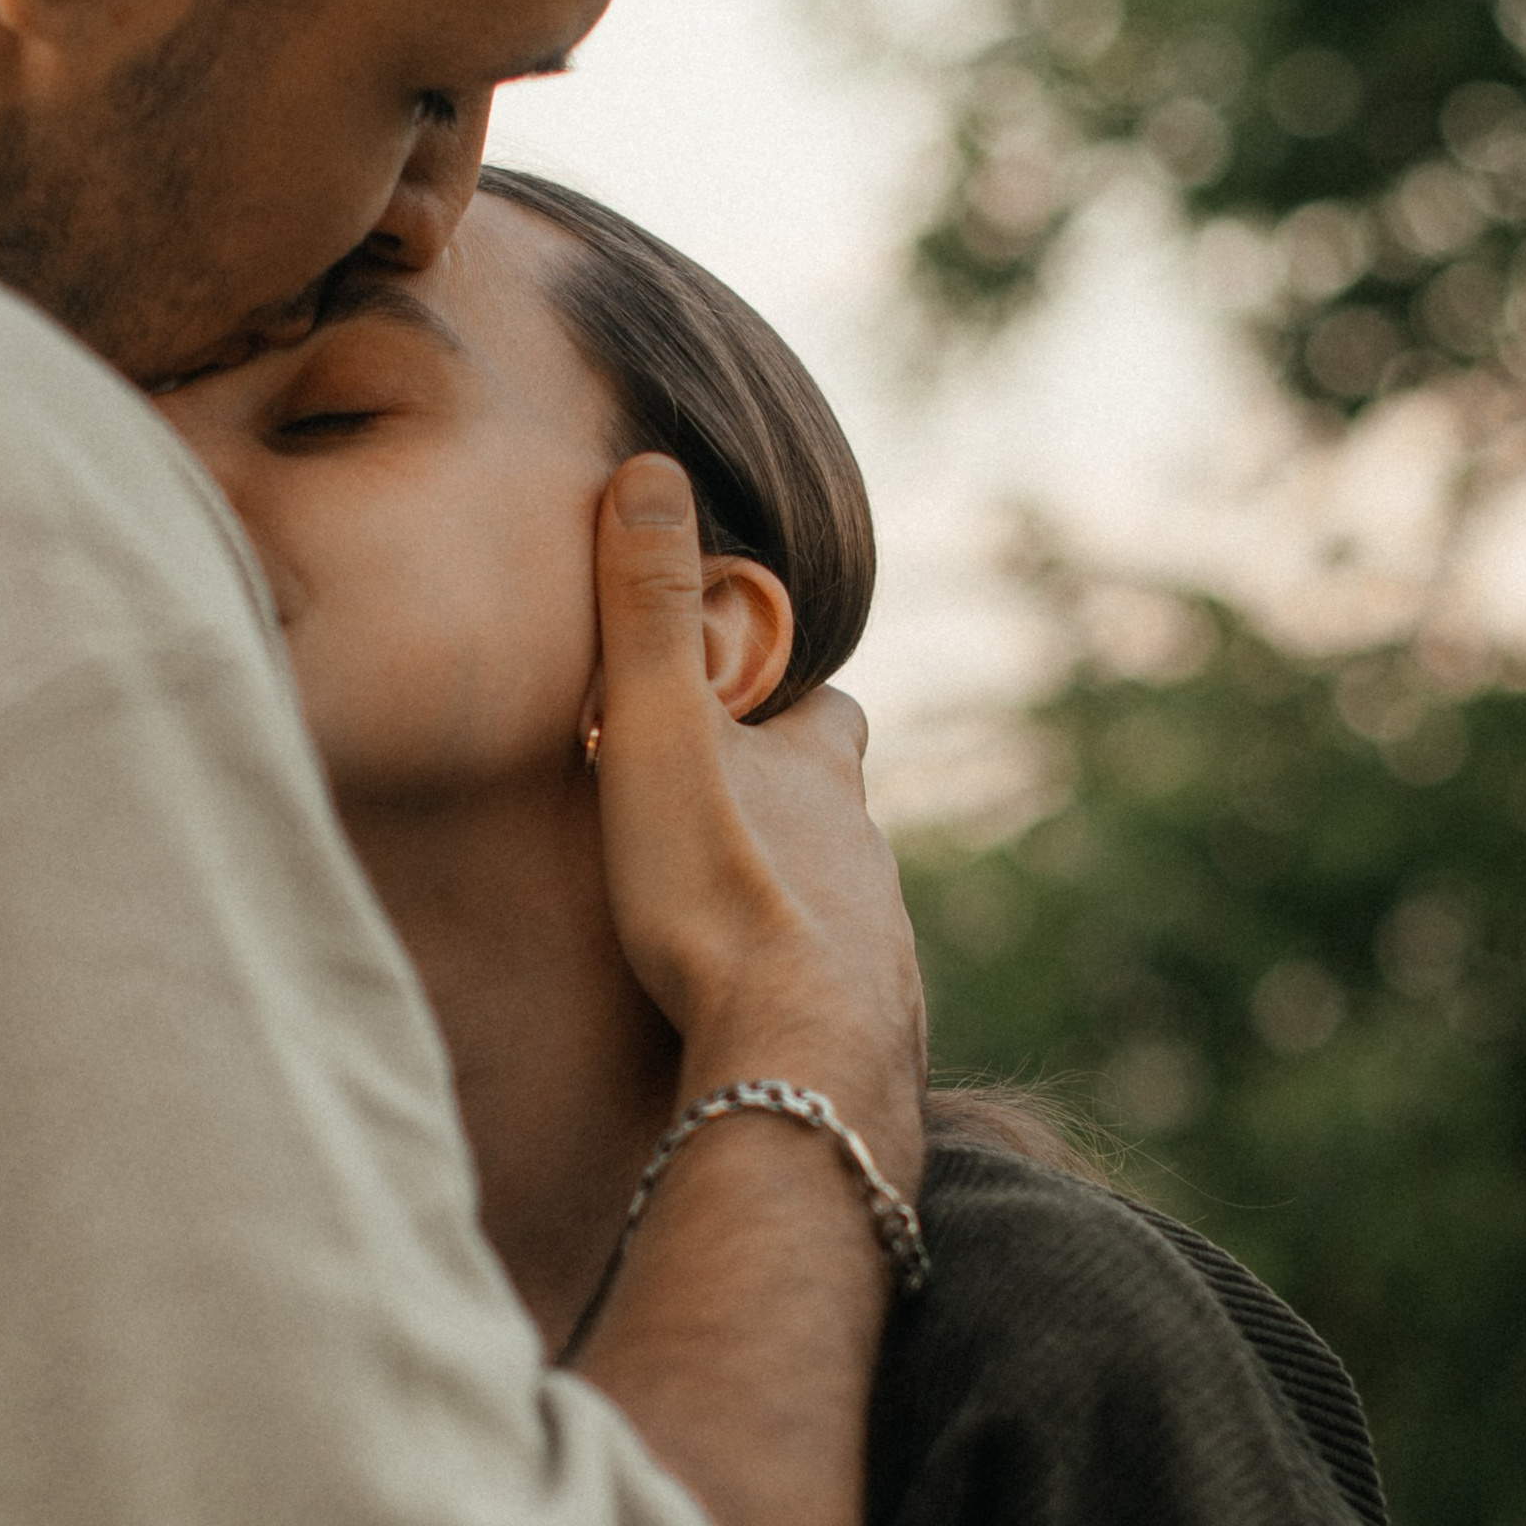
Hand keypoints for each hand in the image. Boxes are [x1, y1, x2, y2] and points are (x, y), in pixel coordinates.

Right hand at [591, 457, 924, 1178]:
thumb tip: (650, 467)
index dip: (790, 702)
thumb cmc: (717, 890)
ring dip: (789, 898)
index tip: (745, 703)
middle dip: (791, 805)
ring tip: (721, 918)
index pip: (823, 711)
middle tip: (722, 815)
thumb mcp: (658, 729)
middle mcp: (864, 852)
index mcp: (817, 774)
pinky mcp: (869, 1029)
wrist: (794, 1057)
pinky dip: (794, 986)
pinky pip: (831, 993)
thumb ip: (649, 608)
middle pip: (838, 810)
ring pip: (840, 901)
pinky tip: (747, 1012)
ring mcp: (875, 945)